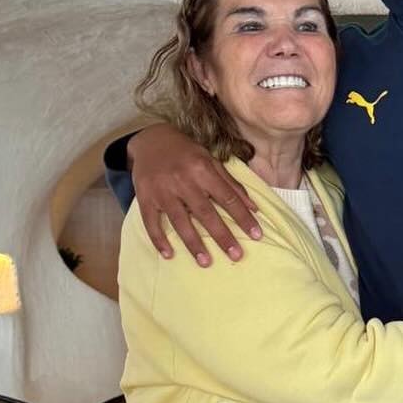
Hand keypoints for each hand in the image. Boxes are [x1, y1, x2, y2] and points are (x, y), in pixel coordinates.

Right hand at [131, 123, 261, 264]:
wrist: (150, 139)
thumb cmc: (186, 152)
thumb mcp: (211, 160)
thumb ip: (231, 184)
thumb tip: (253, 207)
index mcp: (202, 169)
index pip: (227, 197)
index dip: (243, 217)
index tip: (257, 235)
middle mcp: (183, 180)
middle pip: (205, 213)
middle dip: (222, 235)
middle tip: (236, 255)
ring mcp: (162, 191)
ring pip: (180, 221)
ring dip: (193, 243)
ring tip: (206, 262)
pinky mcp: (145, 198)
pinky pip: (151, 222)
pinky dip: (159, 239)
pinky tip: (168, 255)